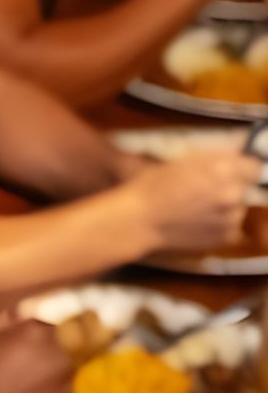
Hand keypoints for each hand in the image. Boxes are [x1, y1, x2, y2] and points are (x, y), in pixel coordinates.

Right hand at [125, 151, 258, 252]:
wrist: (138, 220)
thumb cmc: (151, 187)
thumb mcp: (181, 162)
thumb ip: (213, 159)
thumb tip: (235, 156)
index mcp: (223, 170)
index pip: (253, 166)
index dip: (239, 168)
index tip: (229, 171)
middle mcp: (233, 193)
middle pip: (245, 187)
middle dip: (229, 187)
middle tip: (203, 191)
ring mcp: (231, 218)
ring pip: (237, 208)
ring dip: (224, 207)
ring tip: (196, 209)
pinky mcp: (225, 237)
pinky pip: (230, 227)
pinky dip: (218, 224)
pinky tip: (196, 222)